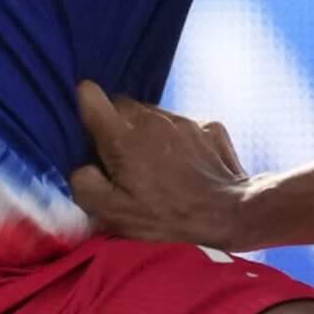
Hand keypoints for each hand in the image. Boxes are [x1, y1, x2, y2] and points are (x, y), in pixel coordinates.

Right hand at [68, 82, 246, 244]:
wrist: (233, 214)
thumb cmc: (168, 218)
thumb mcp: (114, 214)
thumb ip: (85, 185)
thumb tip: (80, 168)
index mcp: (123, 136)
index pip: (90, 95)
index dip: (84, 108)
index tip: (87, 129)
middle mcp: (151, 118)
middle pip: (122, 105)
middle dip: (116, 125)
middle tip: (121, 159)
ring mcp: (183, 120)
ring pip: (153, 114)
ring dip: (147, 132)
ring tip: (155, 166)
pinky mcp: (209, 126)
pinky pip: (183, 126)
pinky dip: (177, 141)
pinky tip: (184, 167)